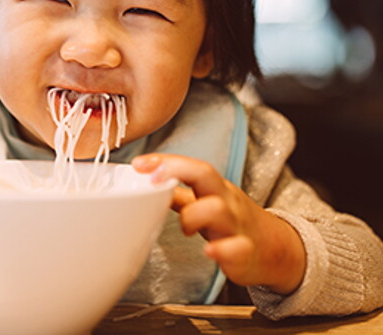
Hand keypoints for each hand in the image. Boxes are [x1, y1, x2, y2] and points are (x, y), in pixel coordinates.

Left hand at [132, 153, 305, 293]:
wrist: (276, 250)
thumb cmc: (233, 222)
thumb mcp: (208, 203)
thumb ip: (179, 195)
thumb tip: (148, 185)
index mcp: (214, 188)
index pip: (192, 165)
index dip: (165, 162)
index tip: (139, 164)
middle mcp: (226, 201)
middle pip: (206, 175)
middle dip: (176, 171)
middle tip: (152, 181)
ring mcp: (237, 225)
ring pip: (217, 209)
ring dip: (192, 216)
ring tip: (184, 229)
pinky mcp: (245, 252)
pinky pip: (235, 248)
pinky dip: (220, 251)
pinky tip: (209, 252)